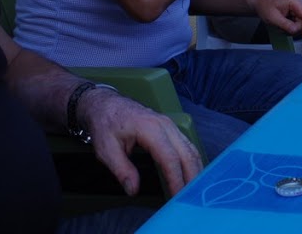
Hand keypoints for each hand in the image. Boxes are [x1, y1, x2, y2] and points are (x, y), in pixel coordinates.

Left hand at [78, 86, 202, 195]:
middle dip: (192, 176)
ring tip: (194, 189)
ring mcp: (170, 125)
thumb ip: (122, 170)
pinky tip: (191, 174)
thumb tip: (133, 190)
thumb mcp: (106, 149)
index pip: (169, 158)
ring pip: (191, 148)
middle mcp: (166, 125)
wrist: (106, 104)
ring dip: (195, 169)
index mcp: (150, 129)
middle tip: (192, 197)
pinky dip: (191, 161)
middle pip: (187, 153)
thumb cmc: (106, 124)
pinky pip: (187, 145)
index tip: (176, 197)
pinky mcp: (171, 128)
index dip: (175, 179)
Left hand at [251, 0, 301, 39]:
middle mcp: (300, 5)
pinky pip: (296, 25)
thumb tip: (296, 30)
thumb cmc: (265, 7)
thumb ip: (285, 24)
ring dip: (290, 29)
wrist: (260, 3)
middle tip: (281, 29)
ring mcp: (298, 10)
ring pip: (300, 25)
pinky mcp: (296, 15)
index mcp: (295, 2)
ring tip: (279, 27)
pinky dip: (289, 28)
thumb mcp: (273, 17)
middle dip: (294, 29)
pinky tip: (281, 26)